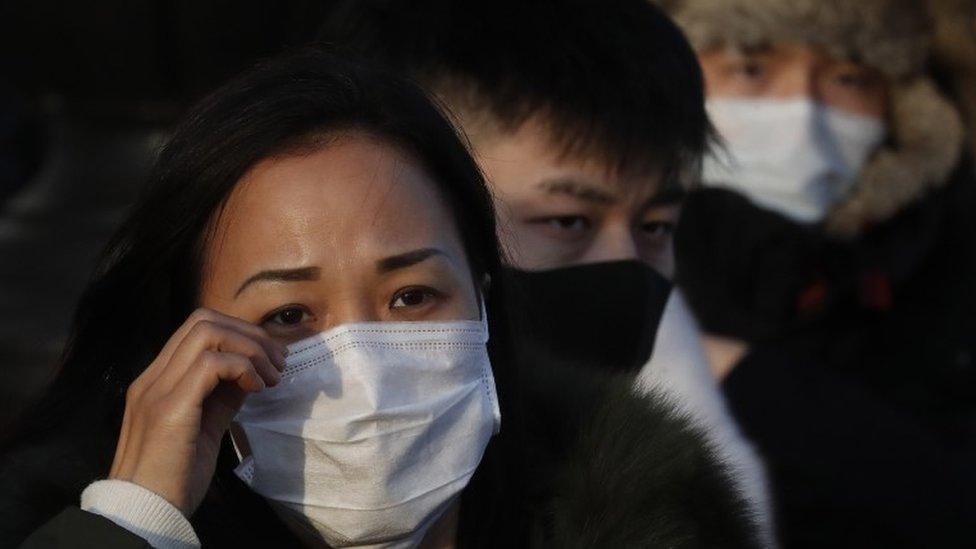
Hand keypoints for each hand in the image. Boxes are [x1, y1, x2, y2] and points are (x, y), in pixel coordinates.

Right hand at [108, 308, 286, 515]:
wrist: (144, 514)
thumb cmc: (173, 479)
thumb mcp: (203, 428)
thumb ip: (221, 396)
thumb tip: (250, 372)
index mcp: (157, 381)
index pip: (197, 329)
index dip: (239, 334)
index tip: (268, 360)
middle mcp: (152, 378)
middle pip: (202, 319)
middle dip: (249, 334)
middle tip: (277, 363)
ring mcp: (156, 389)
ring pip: (207, 332)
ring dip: (250, 348)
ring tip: (270, 378)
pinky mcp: (169, 407)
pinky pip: (211, 363)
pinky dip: (242, 367)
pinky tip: (256, 389)